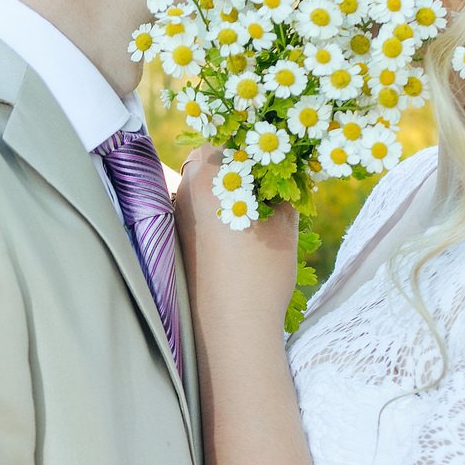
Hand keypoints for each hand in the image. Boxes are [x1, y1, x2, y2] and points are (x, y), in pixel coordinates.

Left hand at [175, 146, 300, 338]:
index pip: (231, 134)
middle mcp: (184, 190)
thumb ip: (283, 187)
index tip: (278, 143)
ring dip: (229, 183)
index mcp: (209, 175)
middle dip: (241, 158)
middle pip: (213, 156)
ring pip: (205, 182)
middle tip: (272, 171)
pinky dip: (220, 206)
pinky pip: (199, 207)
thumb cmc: (261, 274)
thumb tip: (287, 169)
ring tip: (261, 199)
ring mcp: (177, 215)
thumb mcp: (283, 224)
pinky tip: (243, 224)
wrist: (232, 329)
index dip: (257, 136)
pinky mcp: (177, 238)